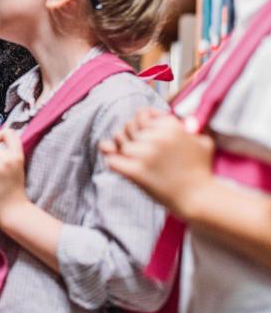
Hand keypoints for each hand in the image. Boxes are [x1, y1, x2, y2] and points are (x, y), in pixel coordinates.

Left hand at [100, 109, 214, 218]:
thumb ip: (185, 125)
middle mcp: (158, 137)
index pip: (141, 114)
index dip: (142, 124)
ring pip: (120, 142)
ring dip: (124, 150)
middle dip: (132, 136)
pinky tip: (125, 168)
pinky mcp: (137, 172)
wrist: (200, 199)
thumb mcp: (200, 142)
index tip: (149, 135)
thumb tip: (159, 118)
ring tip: (138, 161)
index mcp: (171, 126)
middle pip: (128, 127)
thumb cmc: (199, 170)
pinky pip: (112, 160)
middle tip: (143, 150)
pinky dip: (114, 162)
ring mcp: (146, 154)